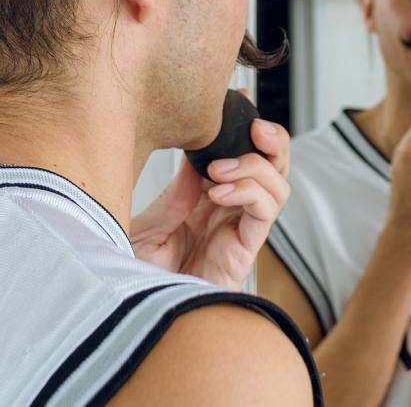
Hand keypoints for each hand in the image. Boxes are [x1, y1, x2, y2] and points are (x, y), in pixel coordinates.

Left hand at [130, 116, 289, 290]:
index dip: (246, 129)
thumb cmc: (133, 273)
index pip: (242, 156)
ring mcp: (240, 230)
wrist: (129, 312)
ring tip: (218, 170)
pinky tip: (221, 192)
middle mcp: (230, 211)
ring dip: (255, 166)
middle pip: (273, 167)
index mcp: (208, 199)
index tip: (239, 102)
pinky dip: (250, 192)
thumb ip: (179, 193)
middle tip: (254, 126)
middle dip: (272, 141)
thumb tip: (200, 155)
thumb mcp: (150, 220)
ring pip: (278, 185)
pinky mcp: (246, 252)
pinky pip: (265, 212)